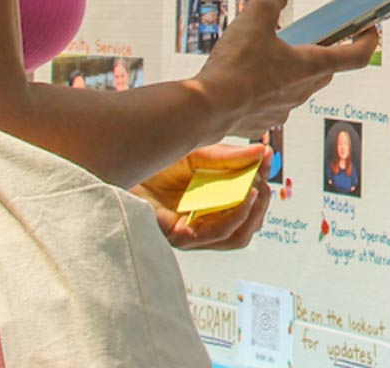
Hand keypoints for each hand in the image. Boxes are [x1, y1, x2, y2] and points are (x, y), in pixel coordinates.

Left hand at [134, 143, 271, 250]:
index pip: (244, 207)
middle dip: (261, 205)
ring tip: (258, 191)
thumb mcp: (199, 155)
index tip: (268, 161)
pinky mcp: (179, 236)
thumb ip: (230, 158)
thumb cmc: (153, 164)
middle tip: (264, 181)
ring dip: (252, 214)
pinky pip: (215, 234)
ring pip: (235, 236)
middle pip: (245, 227)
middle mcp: (201, 222)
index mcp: (208, 205)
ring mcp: (191, 233)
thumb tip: (263, 153)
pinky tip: (244, 197)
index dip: (260, 187)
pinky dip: (235, 216)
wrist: (121, 164)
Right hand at [195, 0, 379, 137]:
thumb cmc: (235, 68)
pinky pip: (273, 102)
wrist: (207, 108)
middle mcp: (302, 91)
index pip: (355, 56)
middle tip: (312, 36)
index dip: (367, 40)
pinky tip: (247, 77)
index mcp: (309, 66)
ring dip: (292, 71)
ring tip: (269, 54)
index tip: (370, 29)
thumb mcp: (254, 18)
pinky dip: (268, 88)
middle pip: (325, 70)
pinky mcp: (262, 120)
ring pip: (298, 87)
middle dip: (324, 52)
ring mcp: (283, 109)